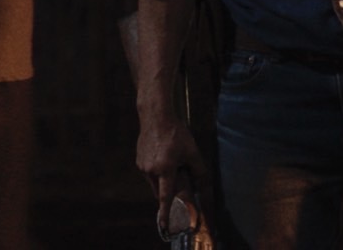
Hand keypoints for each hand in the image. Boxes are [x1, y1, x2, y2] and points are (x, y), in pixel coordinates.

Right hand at [135, 116, 209, 234]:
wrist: (155, 116)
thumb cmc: (176, 134)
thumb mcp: (192, 151)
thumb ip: (199, 170)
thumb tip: (203, 185)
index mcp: (165, 169)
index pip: (166, 196)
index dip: (165, 212)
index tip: (164, 225)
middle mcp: (151, 170)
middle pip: (160, 191)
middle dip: (168, 194)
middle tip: (177, 186)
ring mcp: (143, 166)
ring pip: (154, 183)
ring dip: (162, 182)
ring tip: (171, 165)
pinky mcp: (139, 160)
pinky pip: (149, 173)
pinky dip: (156, 172)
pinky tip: (163, 158)